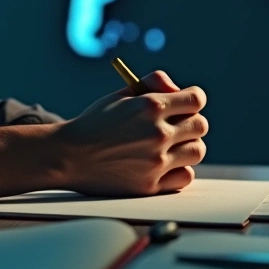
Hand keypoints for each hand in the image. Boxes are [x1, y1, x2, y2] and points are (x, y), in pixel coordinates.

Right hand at [50, 70, 208, 195]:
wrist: (68, 156)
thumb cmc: (94, 123)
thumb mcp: (120, 95)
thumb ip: (152, 83)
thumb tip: (178, 89)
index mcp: (150, 106)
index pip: (196, 99)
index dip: (193, 99)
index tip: (186, 103)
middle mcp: (157, 133)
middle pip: (200, 125)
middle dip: (191, 122)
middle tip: (176, 126)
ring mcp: (156, 161)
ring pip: (197, 151)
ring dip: (188, 146)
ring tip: (171, 146)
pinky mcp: (150, 185)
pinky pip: (185, 176)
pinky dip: (180, 170)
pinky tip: (166, 165)